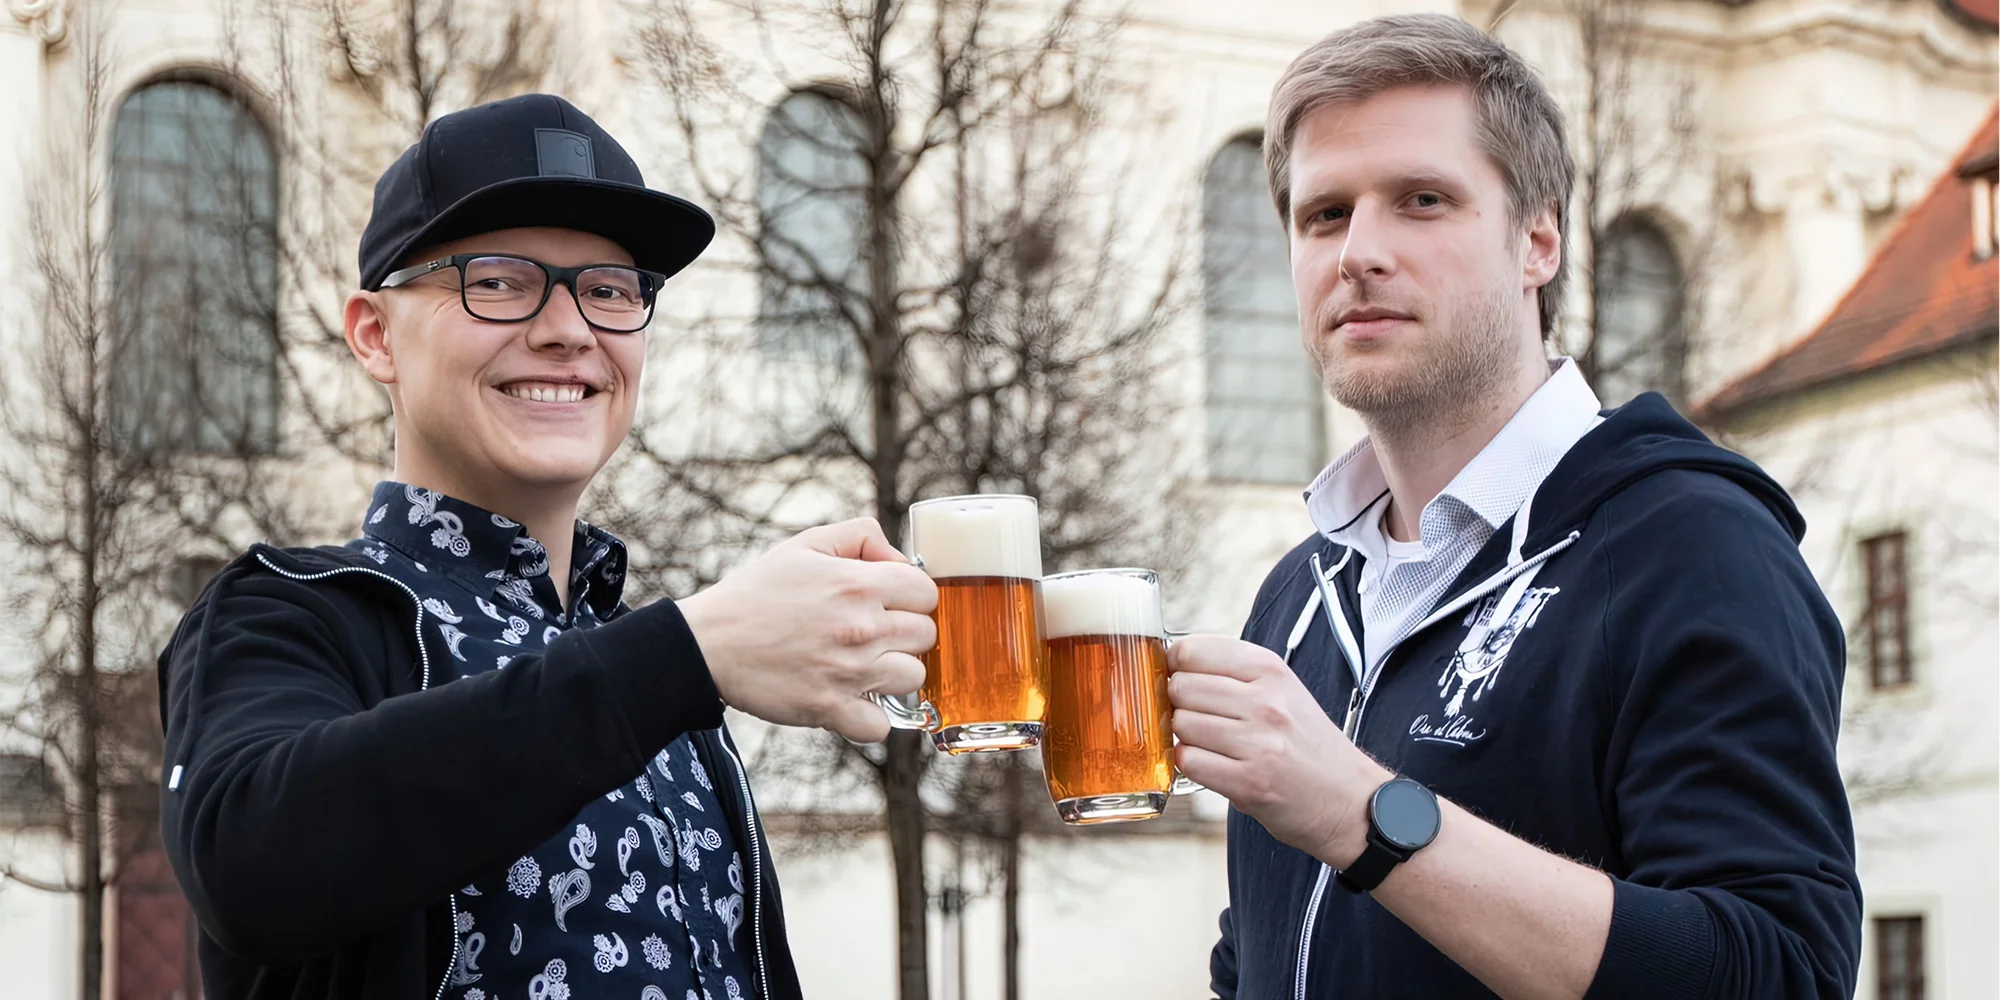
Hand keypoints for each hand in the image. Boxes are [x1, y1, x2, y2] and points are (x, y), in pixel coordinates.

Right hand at [678, 518, 937, 742]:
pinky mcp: (830, 708)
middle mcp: (861, 627)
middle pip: (926, 635)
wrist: (707, 642)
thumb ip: (860, 536)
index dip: (912, 596)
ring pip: (913, 677)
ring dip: (893, 672)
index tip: (891, 602)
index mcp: (858, 584)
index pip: (927, 592)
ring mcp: (849, 671)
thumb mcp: (806, 544)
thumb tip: (899, 558)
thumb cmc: (755, 593)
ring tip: (863, 665)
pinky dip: (870, 718)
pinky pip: (880, 726)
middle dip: (905, 632)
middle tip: (873, 632)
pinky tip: (852, 700)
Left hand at [1167, 635, 1387, 866]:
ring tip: (1211, 744)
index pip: (1192, 650)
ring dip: (1185, 737)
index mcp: (1270, 670)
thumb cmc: (1306, 744)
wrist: (1348, 799)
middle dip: (1178, 704)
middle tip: (1197, 717)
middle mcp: (1265, 702)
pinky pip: (1190, 761)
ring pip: (1182, 724)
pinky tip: (1212, 765)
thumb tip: (1171, 666)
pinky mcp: (1248, 782)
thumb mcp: (1281, 690)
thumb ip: (1233, 674)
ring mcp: (1257, 742)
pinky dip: (1191, 764)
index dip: (1175, 666)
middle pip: (1182, 687)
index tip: (1179, 678)